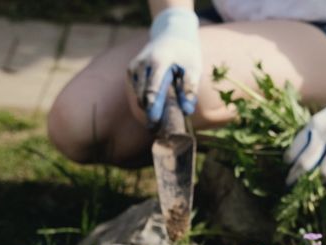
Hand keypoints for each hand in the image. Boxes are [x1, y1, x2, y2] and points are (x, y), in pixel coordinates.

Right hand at [128, 7, 200, 124]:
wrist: (171, 33)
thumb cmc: (185, 52)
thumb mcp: (194, 66)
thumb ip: (190, 87)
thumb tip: (187, 110)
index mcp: (158, 61)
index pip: (152, 87)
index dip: (153, 107)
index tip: (156, 122)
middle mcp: (141, 64)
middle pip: (142, 95)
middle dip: (150, 112)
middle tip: (158, 130)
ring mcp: (134, 67)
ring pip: (137, 95)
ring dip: (147, 109)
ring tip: (157, 125)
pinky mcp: (131, 72)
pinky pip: (136, 92)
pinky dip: (144, 102)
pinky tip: (154, 111)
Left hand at [284, 75, 325, 186]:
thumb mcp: (324, 118)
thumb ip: (313, 135)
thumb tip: (297, 159)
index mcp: (315, 123)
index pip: (295, 147)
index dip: (288, 161)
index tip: (288, 167)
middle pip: (306, 162)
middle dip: (295, 176)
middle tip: (291, 183)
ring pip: (325, 172)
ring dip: (320, 182)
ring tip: (317, 185)